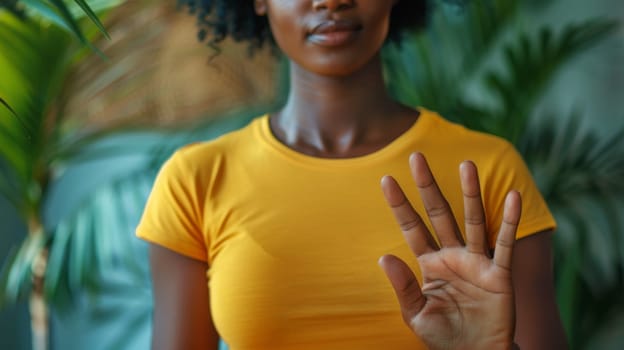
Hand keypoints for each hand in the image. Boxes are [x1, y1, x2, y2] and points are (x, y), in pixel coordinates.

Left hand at [379, 153, 521, 349]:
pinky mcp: (499, 274)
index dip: (400, 204)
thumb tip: (383, 256)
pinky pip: (505, 244)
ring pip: (472, 220)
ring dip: (470, 193)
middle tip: (417, 156)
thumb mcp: (416, 315)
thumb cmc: (443, 336)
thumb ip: (403, 287)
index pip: (412, 228)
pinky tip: (512, 197)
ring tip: (466, 164)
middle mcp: (452, 255)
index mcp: (429, 264)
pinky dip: (510, 221)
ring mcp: (476, 262)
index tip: (386, 179)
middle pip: (439, 214)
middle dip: (428, 186)